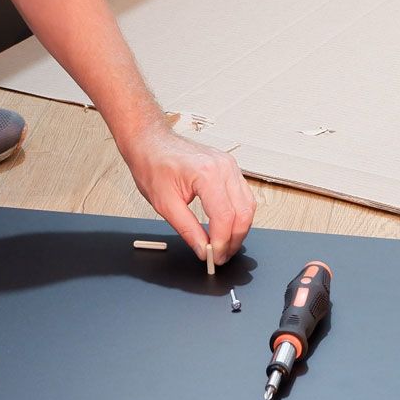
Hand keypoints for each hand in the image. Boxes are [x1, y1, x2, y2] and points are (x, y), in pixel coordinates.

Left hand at [124, 122, 256, 265]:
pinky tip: (227, 227)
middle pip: (243, 213)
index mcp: (206, 174)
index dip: (221, 242)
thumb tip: (203, 250)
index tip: (214, 257)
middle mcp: (223, 167)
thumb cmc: (153, 165)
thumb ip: (187, 229)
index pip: (225, 216)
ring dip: (239, 229)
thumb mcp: (165, 204)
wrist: (151, 142)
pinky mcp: (229, 168)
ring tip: (224, 245)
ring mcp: (229, 165)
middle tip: (220, 257)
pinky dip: (239, 215)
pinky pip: (244, 196)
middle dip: (234, 240)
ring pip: (248, 205)